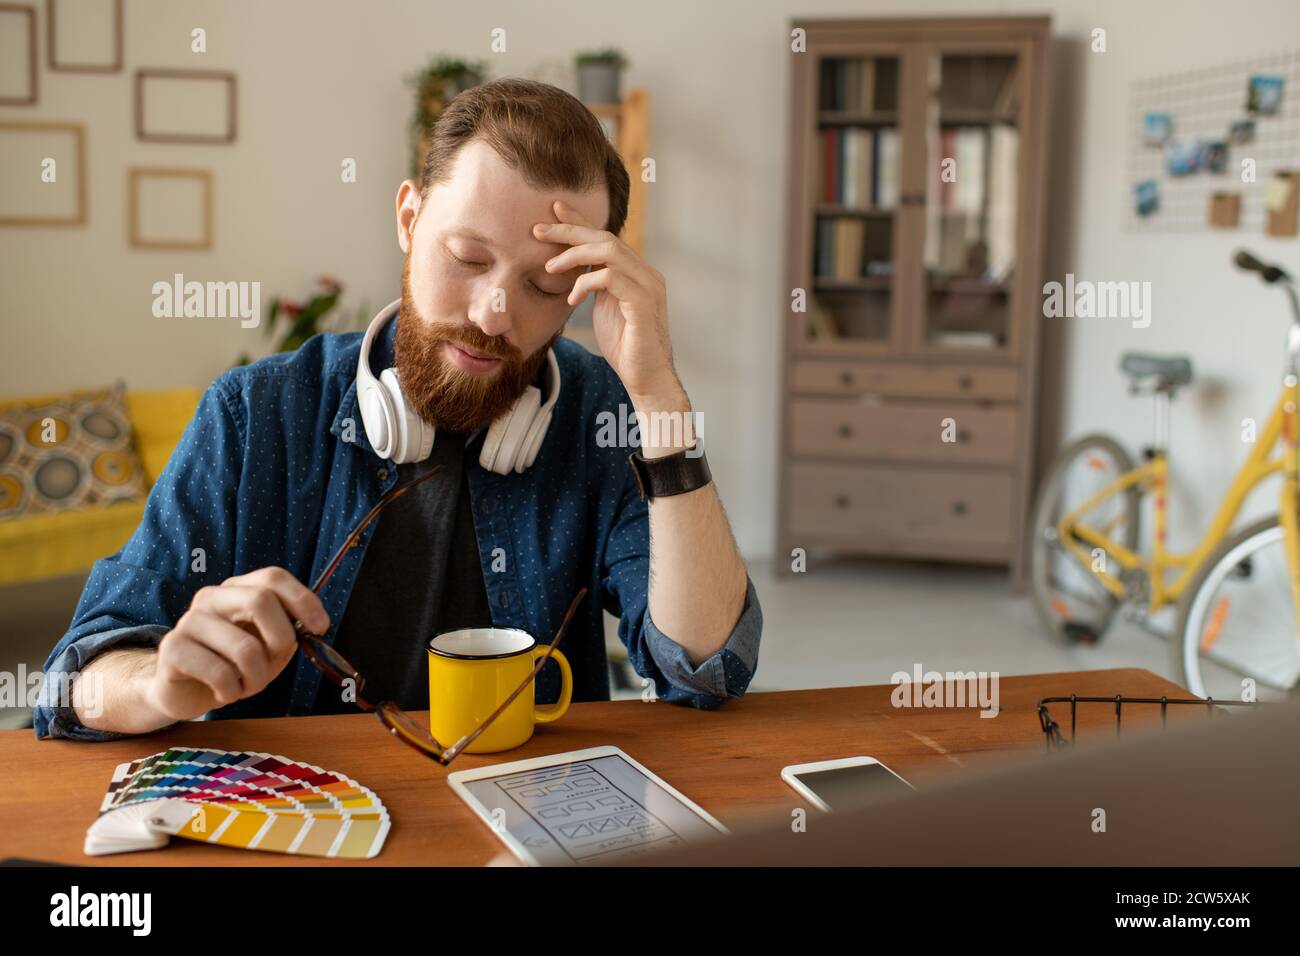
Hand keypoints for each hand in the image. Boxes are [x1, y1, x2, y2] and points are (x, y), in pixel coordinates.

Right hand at [144, 567, 328, 721]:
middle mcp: (212, 598)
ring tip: (247, 685)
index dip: (302, 600)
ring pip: (244, 648)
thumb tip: (312, 626)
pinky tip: (224, 692)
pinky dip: (232, 691)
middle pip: (260, 600)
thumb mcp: (268, 649)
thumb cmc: (233, 666)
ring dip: (257, 678)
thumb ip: (289, 633)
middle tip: (276, 661)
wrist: (185, 693)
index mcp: (237, 590)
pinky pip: (220, 673)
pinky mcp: (172, 648)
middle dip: (281, 638)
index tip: (321, 627)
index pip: (273, 577)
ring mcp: (189, 621)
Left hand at [533, 200, 682, 406]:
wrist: (646, 378)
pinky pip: (610, 278)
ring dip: (574, 255)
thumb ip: (596, 285)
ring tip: (550, 268)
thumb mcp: (605, 307)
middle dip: (569, 230)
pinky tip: (572, 299)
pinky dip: (585, 284)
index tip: (554, 211)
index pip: (607, 238)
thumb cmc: (626, 347)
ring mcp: (648, 286)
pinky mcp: (643, 303)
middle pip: (606, 237)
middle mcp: (646, 273)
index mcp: (637, 272)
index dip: (580, 221)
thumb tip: (577, 270)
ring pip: (609, 251)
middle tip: (538, 230)